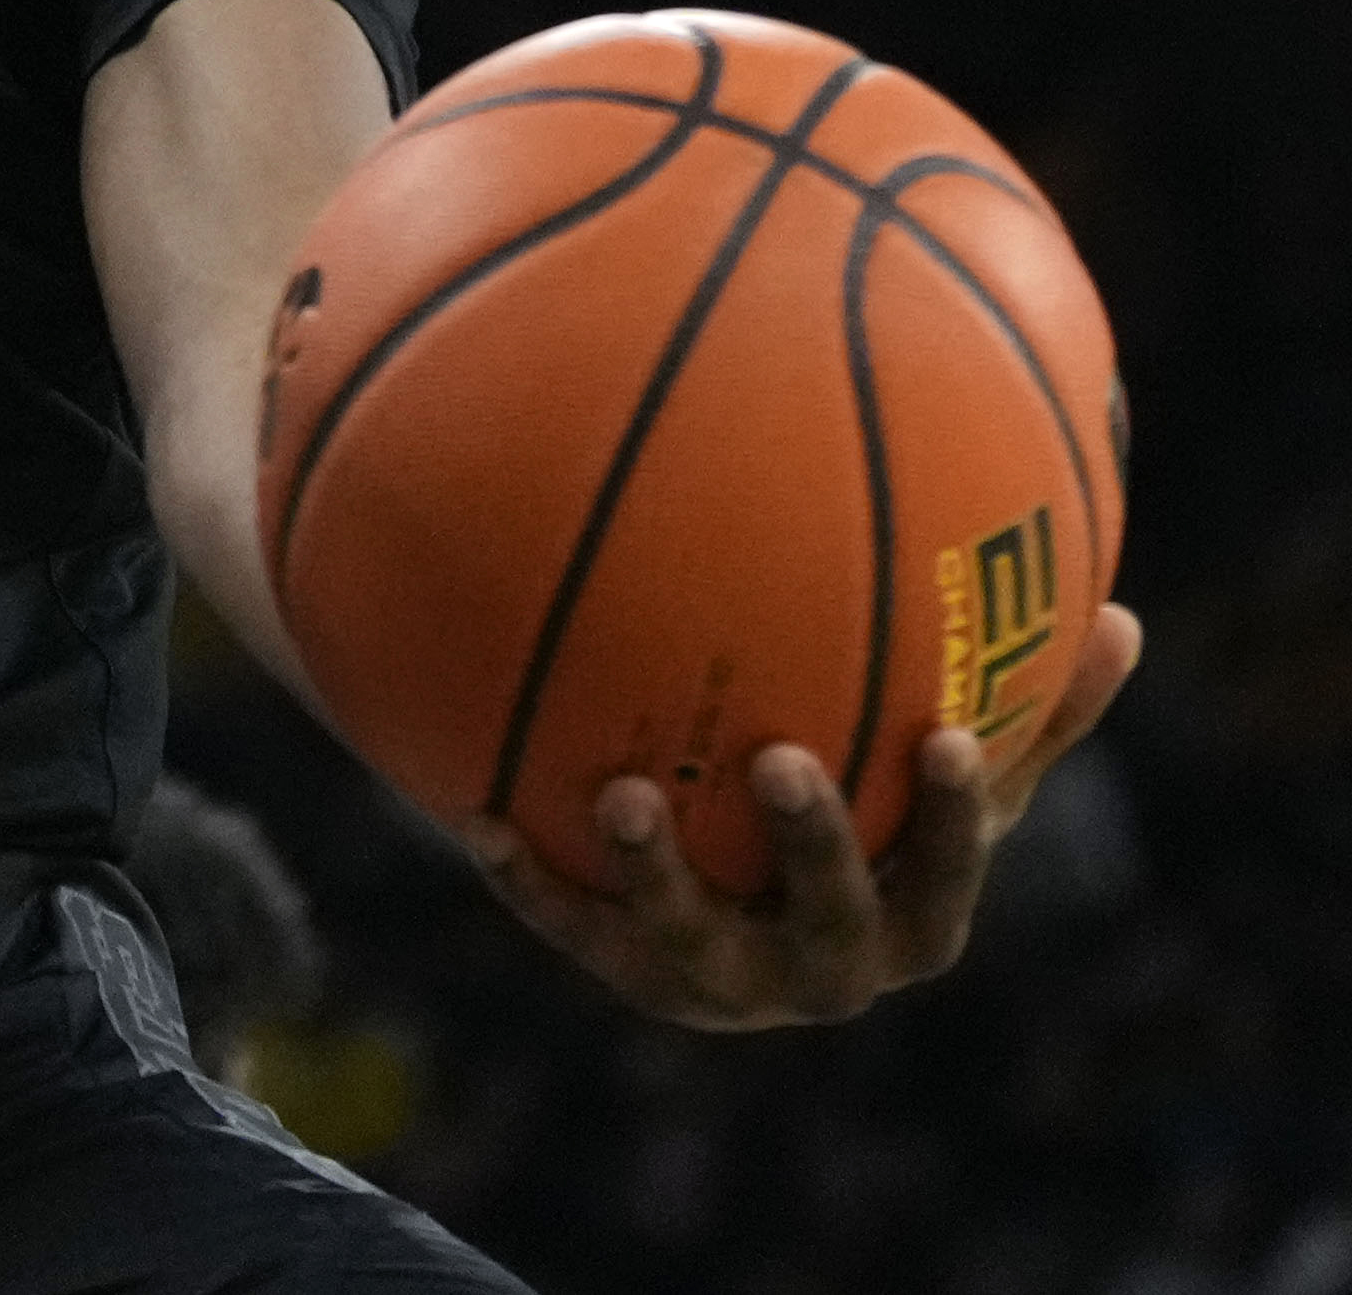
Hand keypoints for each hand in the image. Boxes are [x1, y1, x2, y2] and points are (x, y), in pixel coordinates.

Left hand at [458, 599, 1143, 1027]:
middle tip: (780, 758)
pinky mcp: (623, 970)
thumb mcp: (948, 781)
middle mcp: (821, 969)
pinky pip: (569, 926)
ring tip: (626, 792)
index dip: (950, 822)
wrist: (740, 932)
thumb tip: (1124, 618)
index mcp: (908, 924)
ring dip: (656, 873)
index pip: (944, 880)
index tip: (945, 736)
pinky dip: (527, 877)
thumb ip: (1028, 714)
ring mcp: (720, 983)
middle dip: (811, 850)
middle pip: (829, 926)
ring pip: (688, 945)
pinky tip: (476, 816)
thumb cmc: (868, 826)